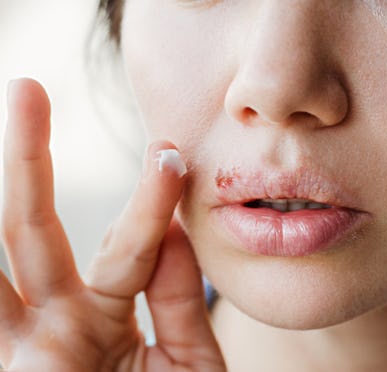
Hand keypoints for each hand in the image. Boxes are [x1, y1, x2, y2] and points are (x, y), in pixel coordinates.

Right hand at [0, 79, 224, 370]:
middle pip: (39, 228)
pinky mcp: (9, 369)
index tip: (170, 155)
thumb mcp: (190, 363)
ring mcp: (24, 346)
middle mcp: (56, 322)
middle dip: (30, 159)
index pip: (131, 246)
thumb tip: (178, 231)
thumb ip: (180, 300)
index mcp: (106, 315)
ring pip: (3, 255)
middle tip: (27, 88)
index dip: (152, 201)